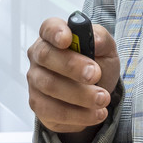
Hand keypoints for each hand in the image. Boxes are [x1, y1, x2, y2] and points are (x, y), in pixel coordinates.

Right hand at [27, 17, 118, 142]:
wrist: (95, 96)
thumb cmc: (97, 66)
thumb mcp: (107, 51)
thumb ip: (102, 40)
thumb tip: (95, 40)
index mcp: (54, 36)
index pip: (48, 28)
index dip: (56, 32)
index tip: (68, 39)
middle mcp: (39, 56)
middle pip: (46, 56)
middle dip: (72, 66)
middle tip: (96, 75)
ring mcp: (35, 81)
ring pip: (50, 86)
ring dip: (80, 95)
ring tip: (103, 100)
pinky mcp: (38, 105)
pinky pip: (53, 111)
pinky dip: (78, 115)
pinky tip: (95, 114)